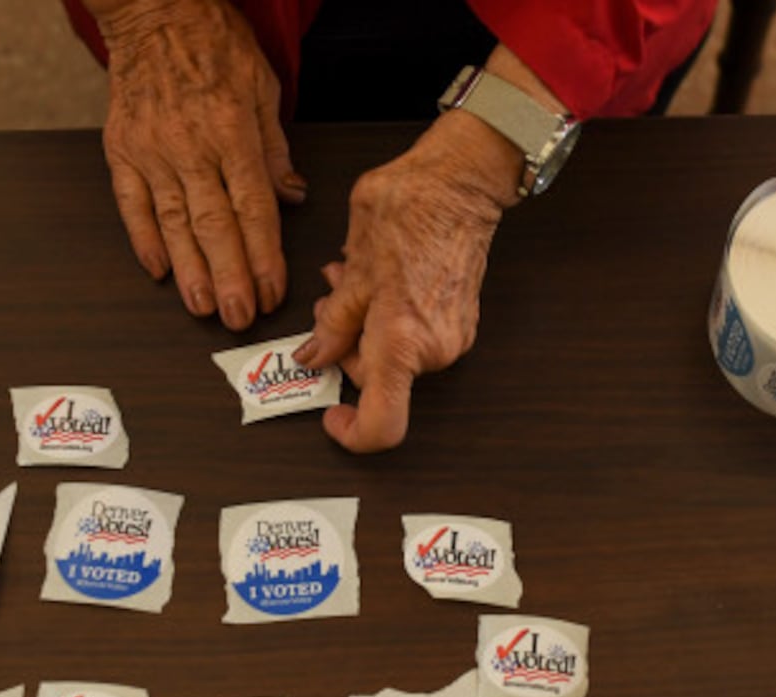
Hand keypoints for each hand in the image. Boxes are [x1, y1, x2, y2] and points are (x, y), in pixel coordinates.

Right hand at [91, 0, 303, 329]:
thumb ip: (275, 150)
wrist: (154, 11)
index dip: (264, 256)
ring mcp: (152, 151)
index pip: (253, 209)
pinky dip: (144, 238)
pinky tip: (158, 270)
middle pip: (214, 225)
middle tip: (238, 317)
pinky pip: (131, 203)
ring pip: (173, 223)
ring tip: (200, 306)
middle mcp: (190, 147)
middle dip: (229, 277)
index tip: (272, 290)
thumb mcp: (264, 88)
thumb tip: (291, 198)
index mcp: (232, 134)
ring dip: (189, 270)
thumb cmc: (213, 44)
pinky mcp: (122, 149)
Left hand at [292, 111, 521, 450]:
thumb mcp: (354, 271)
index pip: (383, 424)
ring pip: (394, 354)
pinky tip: (379, 278)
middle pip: (379, 378)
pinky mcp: (461, 322)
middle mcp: (435, 351)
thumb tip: (314, 356)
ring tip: (352, 276)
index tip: (333, 417)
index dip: (352, 433)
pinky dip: (390, 316)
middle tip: (330, 300)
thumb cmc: (412, 214)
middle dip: (346, 345)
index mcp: (403, 344)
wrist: (461, 185)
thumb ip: (332, 325)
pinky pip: (415, 336)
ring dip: (365, 324)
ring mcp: (453, 338)